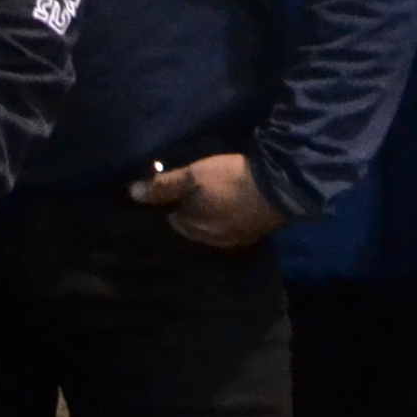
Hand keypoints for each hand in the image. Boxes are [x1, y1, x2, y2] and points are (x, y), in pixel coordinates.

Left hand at [130, 152, 287, 250]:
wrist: (284, 185)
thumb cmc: (231, 180)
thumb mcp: (193, 176)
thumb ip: (163, 186)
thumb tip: (131, 193)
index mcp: (194, 229)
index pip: (173, 220)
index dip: (173, 203)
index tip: (176, 189)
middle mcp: (213, 240)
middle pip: (194, 226)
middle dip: (191, 211)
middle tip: (196, 189)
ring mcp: (238, 239)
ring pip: (215, 227)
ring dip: (212, 213)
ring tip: (215, 194)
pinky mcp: (258, 232)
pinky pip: (235, 226)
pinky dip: (231, 215)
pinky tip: (235, 201)